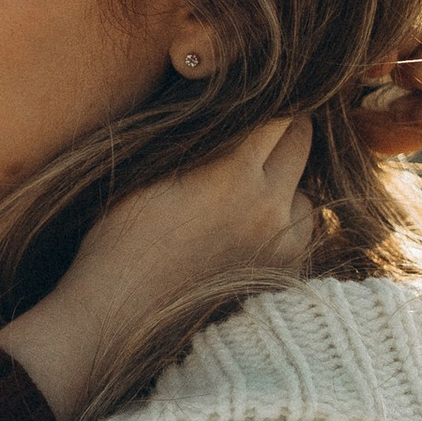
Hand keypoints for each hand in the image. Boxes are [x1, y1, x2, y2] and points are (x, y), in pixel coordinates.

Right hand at [0, 116, 313, 420]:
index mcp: (230, 172)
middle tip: (256, 135)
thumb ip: (192, 136)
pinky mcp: (285, 277)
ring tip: (247, 197)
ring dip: (286, 185)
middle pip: (301, 140)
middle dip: (282, 131)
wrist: (115, 321)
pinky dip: (286, 228)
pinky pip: (305, 236)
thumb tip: (221, 98)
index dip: (265, 99)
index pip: (277, 109)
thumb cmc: (115, 244)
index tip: (253, 99)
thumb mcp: (144, 173)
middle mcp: (267, 205)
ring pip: (306, 192)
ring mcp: (281, 245)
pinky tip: (251, 235)